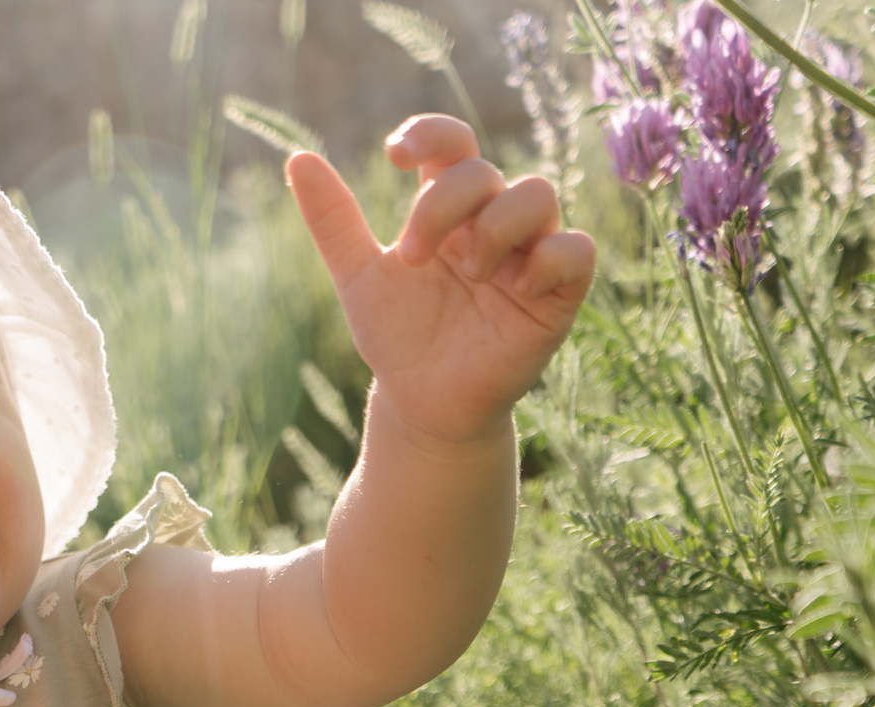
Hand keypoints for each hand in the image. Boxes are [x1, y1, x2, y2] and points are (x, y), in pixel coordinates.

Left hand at [287, 115, 595, 444]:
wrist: (422, 404)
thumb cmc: (397, 338)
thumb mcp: (357, 278)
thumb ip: (333, 221)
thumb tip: (297, 157)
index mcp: (447, 209)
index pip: (454, 143)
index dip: (431, 133)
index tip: (395, 155)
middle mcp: (491, 222)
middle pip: (483, 171)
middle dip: (441, 205)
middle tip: (411, 257)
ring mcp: (529, 255)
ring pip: (538, 195)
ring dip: (497, 225)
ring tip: (469, 273)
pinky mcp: (557, 295)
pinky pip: (577, 251)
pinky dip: (549, 258)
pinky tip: (515, 288)